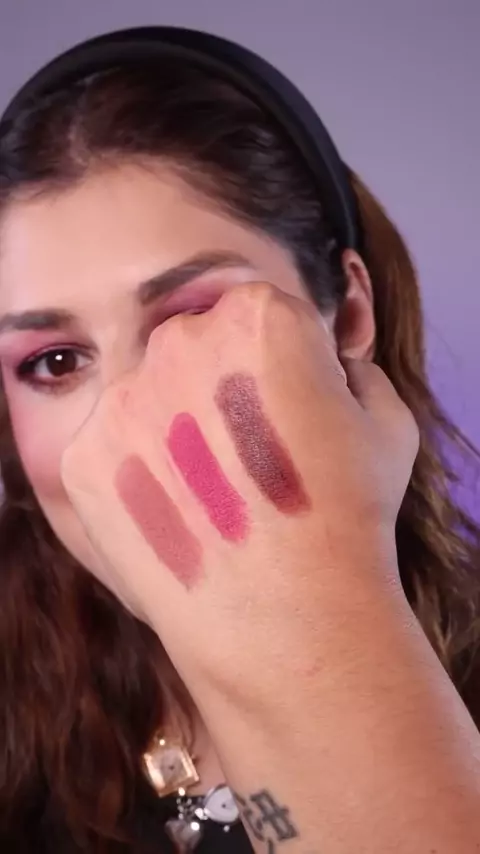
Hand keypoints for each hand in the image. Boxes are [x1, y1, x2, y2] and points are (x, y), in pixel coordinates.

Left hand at [61, 283, 417, 699]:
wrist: (293, 614)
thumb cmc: (349, 512)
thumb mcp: (385, 420)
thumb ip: (350, 370)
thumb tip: (328, 369)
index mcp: (258, 315)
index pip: (257, 314)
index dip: (279, 364)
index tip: (287, 409)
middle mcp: (179, 341)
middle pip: (195, 347)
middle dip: (219, 388)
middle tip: (248, 453)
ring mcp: (122, 400)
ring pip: (148, 397)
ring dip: (175, 430)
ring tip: (216, 493)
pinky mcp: (83, 458)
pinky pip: (111, 449)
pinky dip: (139, 476)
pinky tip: (179, 515)